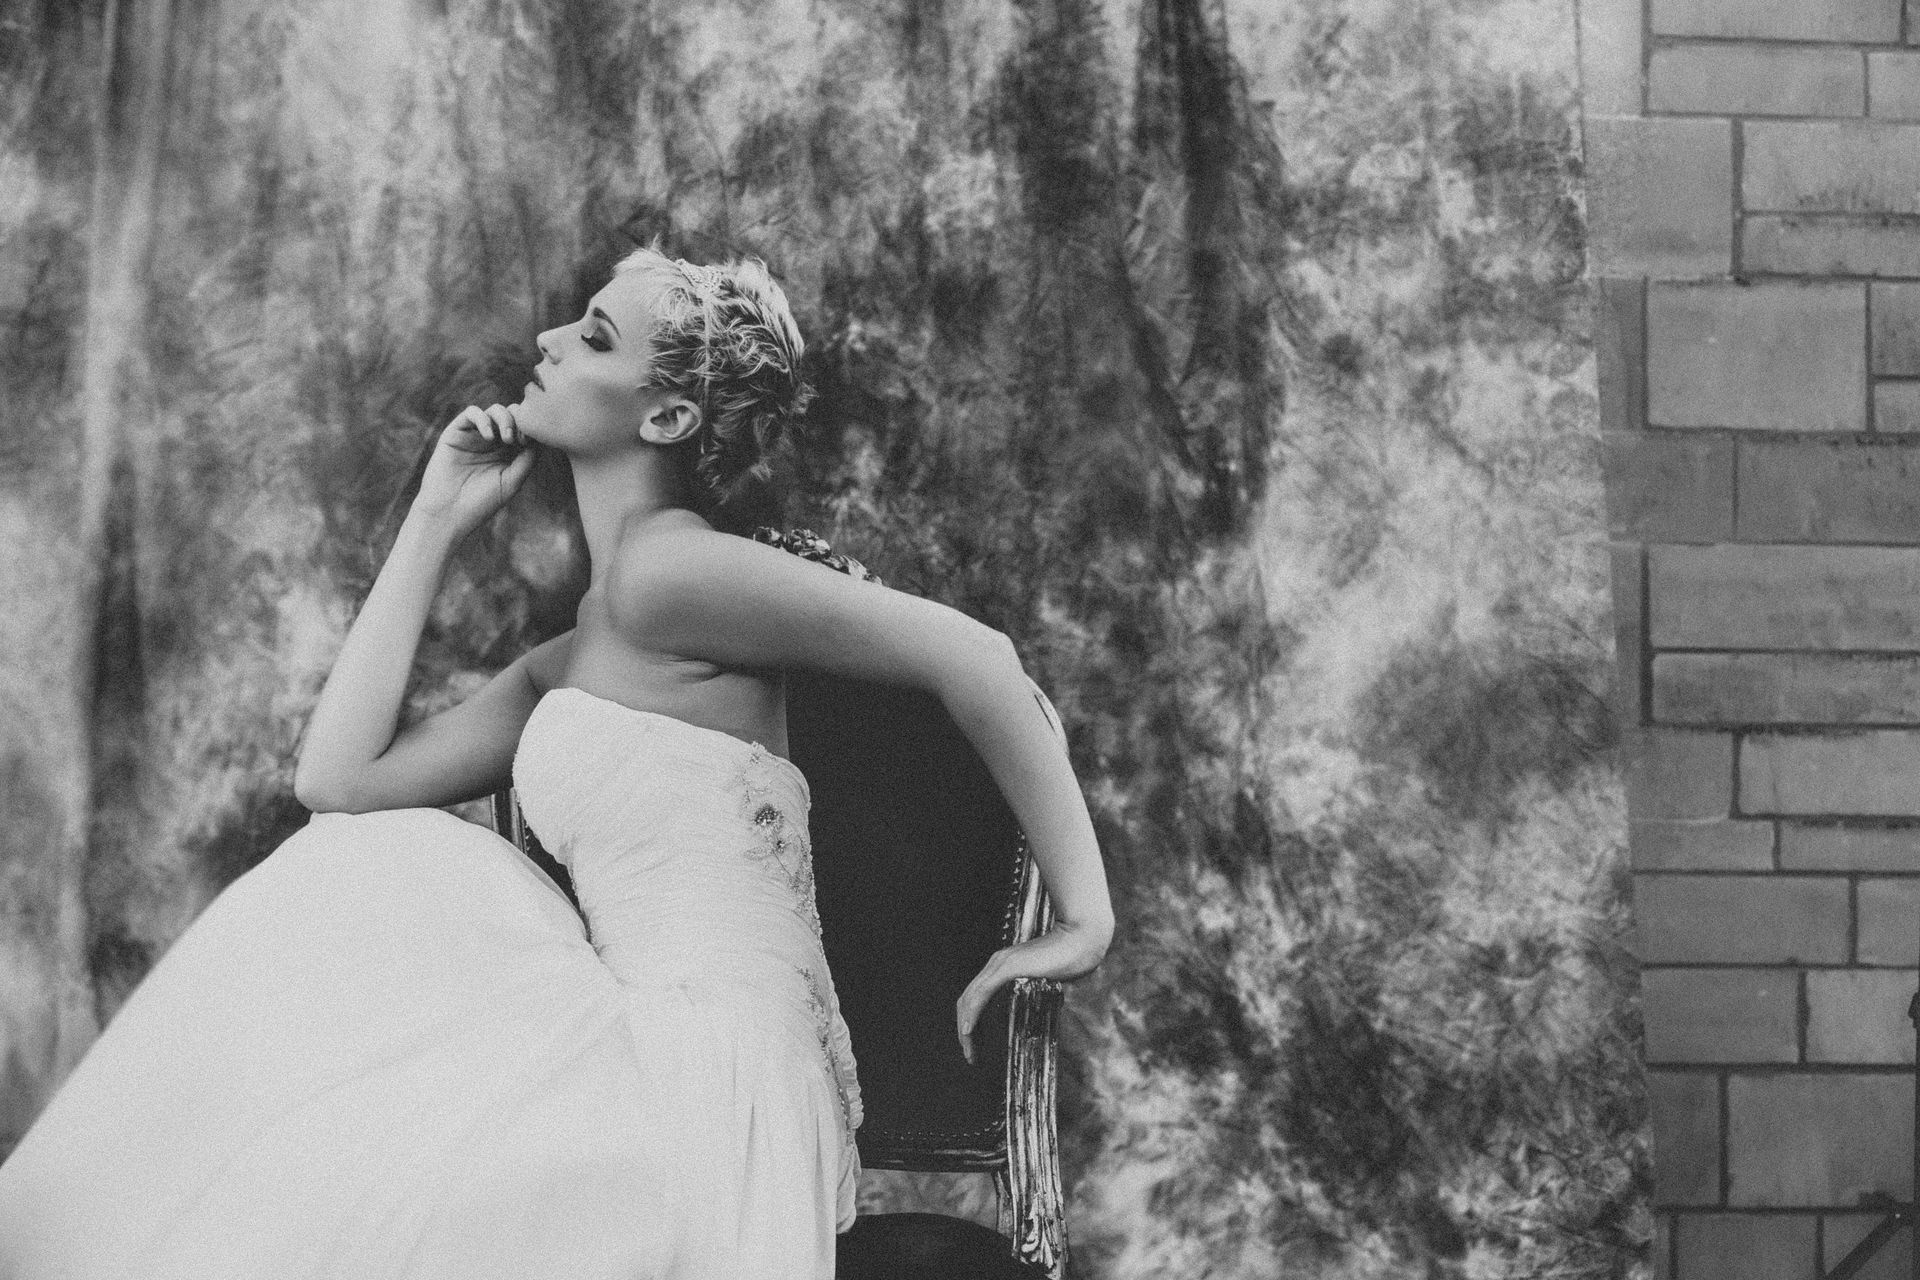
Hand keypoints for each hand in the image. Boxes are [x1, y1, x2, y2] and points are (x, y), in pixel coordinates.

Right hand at [412, 405, 535, 539]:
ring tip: (505, 439)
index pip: (525, 429)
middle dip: (519, 421)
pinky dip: (483, 419)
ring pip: (495, 410)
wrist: (448, 512)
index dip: (530, 429)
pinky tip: (488, 437)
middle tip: (518, 440)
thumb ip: (527, 460)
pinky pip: (472, 412)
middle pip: (513, 415)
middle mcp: (493, 442)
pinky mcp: (456, 433)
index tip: (529, 442)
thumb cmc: (481, 502)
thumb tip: (538, 439)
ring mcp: (475, 436)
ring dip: (504, 419)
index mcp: (508, 453)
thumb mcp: (511, 482)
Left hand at [955, 919, 1109, 1065]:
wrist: (1082, 938)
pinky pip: (981, 993)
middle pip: (967, 998)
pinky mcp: (1008, 967)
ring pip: (970, 998)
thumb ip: (1036, 987)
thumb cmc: (1071, 956)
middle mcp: (996, 963)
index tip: (975, 1042)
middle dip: (964, 1027)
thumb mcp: (1047, 975)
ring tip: (968, 1049)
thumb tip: (1040, 1007)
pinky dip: (972, 1013)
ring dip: (965, 1026)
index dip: (971, 1018)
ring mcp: (1000, 963)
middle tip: (969, 1053)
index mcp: (1003, 965)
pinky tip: (969, 1030)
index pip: (976, 994)